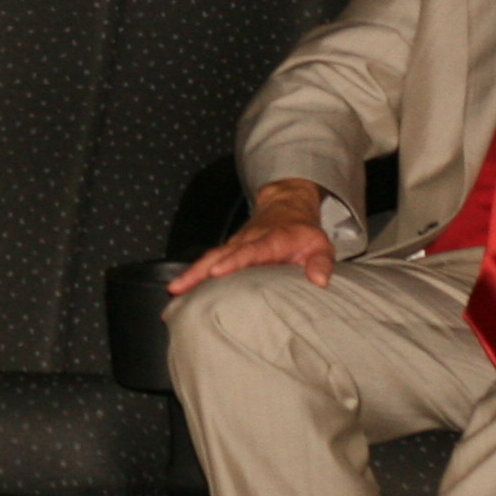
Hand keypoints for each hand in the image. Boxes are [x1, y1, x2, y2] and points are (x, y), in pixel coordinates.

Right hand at [170, 181, 339, 293]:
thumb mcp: (321, 245)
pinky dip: (193, 272)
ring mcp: (235, 244)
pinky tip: (181, 287)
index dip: (233, 262)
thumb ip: (321, 262)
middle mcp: (247, 241)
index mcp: (270, 241)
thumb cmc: (302, 232)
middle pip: (219, 255)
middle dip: (199, 271)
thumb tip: (320, 280)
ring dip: (191, 273)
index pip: (249, 252)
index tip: (217, 273)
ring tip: (174, 289)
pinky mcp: (228, 249)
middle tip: (180, 286)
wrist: (286, 206)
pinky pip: (209, 260)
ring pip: (209, 257)